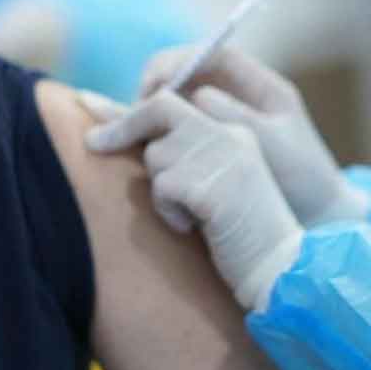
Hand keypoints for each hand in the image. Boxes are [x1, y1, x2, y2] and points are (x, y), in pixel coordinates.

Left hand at [82, 89, 303, 310]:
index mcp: (234, 131)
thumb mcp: (213, 184)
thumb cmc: (239, 235)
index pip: (174, 101)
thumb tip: (112, 133)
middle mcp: (230, 135)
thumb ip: (181, 153)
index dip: (131, 108)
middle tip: (93, 142)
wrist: (278, 268)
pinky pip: (163, 187)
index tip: (91, 108)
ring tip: (189, 213)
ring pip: (157, 153)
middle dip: (123, 126)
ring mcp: (224, 157)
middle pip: (160, 109)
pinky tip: (193, 227)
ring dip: (160, 187)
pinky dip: (169, 211)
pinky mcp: (211, 185)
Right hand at [137, 46, 368, 225]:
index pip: (212, 54)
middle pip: (186, 72)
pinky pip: (176, 127)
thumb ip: (237, 118)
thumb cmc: (303, 178)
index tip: (154, 85)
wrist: (316, 215)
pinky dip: (159, 133)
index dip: (178, 61)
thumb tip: (199, 96)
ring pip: (176, 99)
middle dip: (156, 86)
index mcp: (260, 86)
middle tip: (135, 112)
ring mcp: (222, 117)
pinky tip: (147, 149)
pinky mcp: (210, 142)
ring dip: (152, 111)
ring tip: (133, 132)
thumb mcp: (274, 146)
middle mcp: (238, 95)